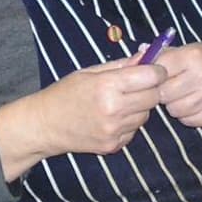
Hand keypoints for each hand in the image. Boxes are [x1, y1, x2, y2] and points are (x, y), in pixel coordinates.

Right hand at [33, 57, 164, 154]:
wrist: (44, 125)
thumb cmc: (64, 94)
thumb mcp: (89, 72)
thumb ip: (121, 65)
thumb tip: (146, 56)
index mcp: (107, 86)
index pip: (150, 77)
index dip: (157, 71)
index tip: (155, 70)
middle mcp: (113, 110)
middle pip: (153, 97)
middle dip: (150, 89)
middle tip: (138, 86)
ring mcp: (114, 130)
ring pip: (145, 115)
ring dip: (140, 107)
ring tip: (120, 103)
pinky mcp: (113, 146)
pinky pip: (134, 131)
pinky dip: (129, 123)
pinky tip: (112, 119)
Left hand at [155, 44, 201, 127]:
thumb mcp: (190, 50)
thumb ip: (164, 54)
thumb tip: (139, 53)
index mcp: (193, 57)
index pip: (158, 71)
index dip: (153, 76)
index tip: (154, 78)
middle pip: (164, 94)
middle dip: (162, 93)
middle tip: (170, 88)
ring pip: (174, 110)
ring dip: (174, 105)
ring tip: (184, 95)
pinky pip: (188, 120)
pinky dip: (187, 115)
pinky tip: (194, 103)